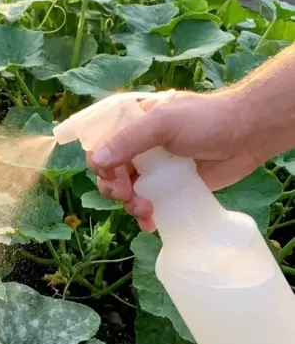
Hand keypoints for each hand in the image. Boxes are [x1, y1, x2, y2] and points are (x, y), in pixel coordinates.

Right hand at [87, 90, 260, 230]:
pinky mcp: (172, 188)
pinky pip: (149, 205)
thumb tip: (97, 162)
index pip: (101, 145)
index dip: (100, 163)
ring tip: (146, 211)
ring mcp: (156, 169)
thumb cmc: (206, 120)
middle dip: (114, 189)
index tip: (114, 176)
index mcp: (134, 124)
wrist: (247, 134)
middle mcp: (141, 147)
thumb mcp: (163, 123)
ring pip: (128, 193)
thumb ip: (129, 140)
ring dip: (130, 205)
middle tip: (129, 195)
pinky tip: (151, 223)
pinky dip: (145, 216)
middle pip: (111, 173)